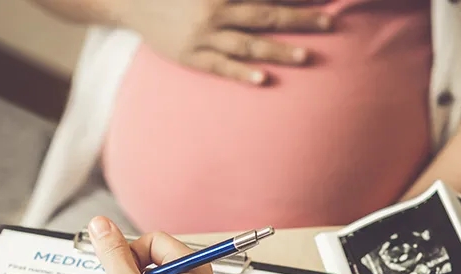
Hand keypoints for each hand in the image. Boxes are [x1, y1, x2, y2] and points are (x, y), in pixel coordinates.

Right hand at [118, 0, 332, 84]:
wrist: (130, 1)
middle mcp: (216, 11)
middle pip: (266, 16)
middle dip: (300, 20)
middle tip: (330, 23)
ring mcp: (204, 35)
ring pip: (248, 43)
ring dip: (278, 50)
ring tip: (305, 55)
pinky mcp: (191, 56)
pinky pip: (220, 66)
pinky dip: (242, 73)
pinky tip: (263, 80)